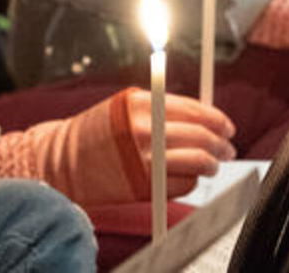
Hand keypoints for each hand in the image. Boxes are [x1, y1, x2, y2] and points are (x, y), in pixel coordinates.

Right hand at [0, 88, 235, 204]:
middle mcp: (145, 129)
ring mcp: (146, 159)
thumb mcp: (122, 109)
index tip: (226, 125)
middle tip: (228, 147)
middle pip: (200, 135)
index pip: (193, 108)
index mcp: (139, 103)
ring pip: (198, 160)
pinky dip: (192, 181)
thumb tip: (202, 117)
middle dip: (221, 143)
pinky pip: (183, 184)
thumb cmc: (94, 134)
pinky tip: (190, 177)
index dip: (216, 118)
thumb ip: (159, 109)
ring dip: (212, 163)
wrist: (61, 162)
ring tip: (213, 164)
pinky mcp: (145, 185)